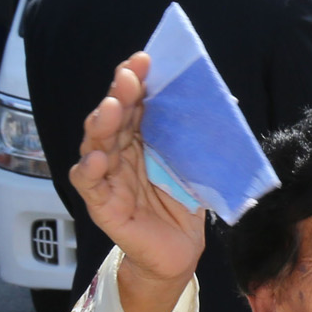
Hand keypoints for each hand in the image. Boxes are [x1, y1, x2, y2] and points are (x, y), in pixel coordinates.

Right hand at [69, 54, 205, 311]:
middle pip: (113, 117)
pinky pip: (88, 183)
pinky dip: (89, 170)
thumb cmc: (183, 204)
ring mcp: (108, 176)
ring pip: (95, 144)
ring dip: (101, 124)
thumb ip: (201, 136)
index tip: (145, 60)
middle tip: (129, 77)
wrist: (181, 251)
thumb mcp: (196, 165)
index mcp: (140, 137)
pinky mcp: (102, 204)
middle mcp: (119, 151)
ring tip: (110, 109)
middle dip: (120, 95)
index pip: (134, 103)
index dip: (135, 81)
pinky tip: (96, 160)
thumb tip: (224, 98)